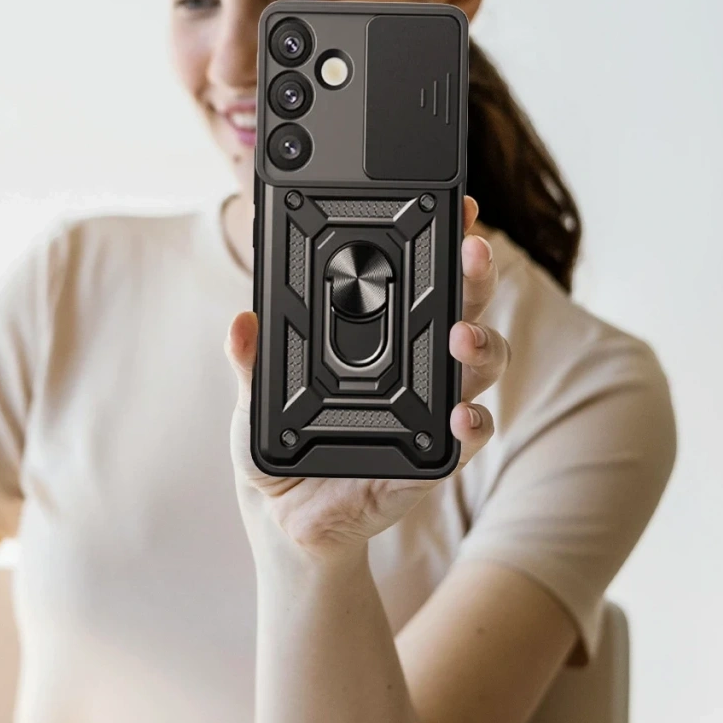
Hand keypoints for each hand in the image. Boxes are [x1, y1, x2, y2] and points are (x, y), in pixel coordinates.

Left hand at [224, 196, 509, 558]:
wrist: (282, 515)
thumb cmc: (277, 443)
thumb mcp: (254, 396)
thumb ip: (250, 360)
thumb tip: (241, 323)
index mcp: (383, 338)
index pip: (420, 279)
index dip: (444, 241)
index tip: (454, 207)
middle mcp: (419, 366)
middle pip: (464, 309)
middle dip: (474, 277)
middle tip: (471, 252)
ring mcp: (432, 410)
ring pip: (480, 366)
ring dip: (481, 344)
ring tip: (464, 335)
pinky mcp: (431, 460)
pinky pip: (465, 440)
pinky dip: (471, 426)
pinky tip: (462, 416)